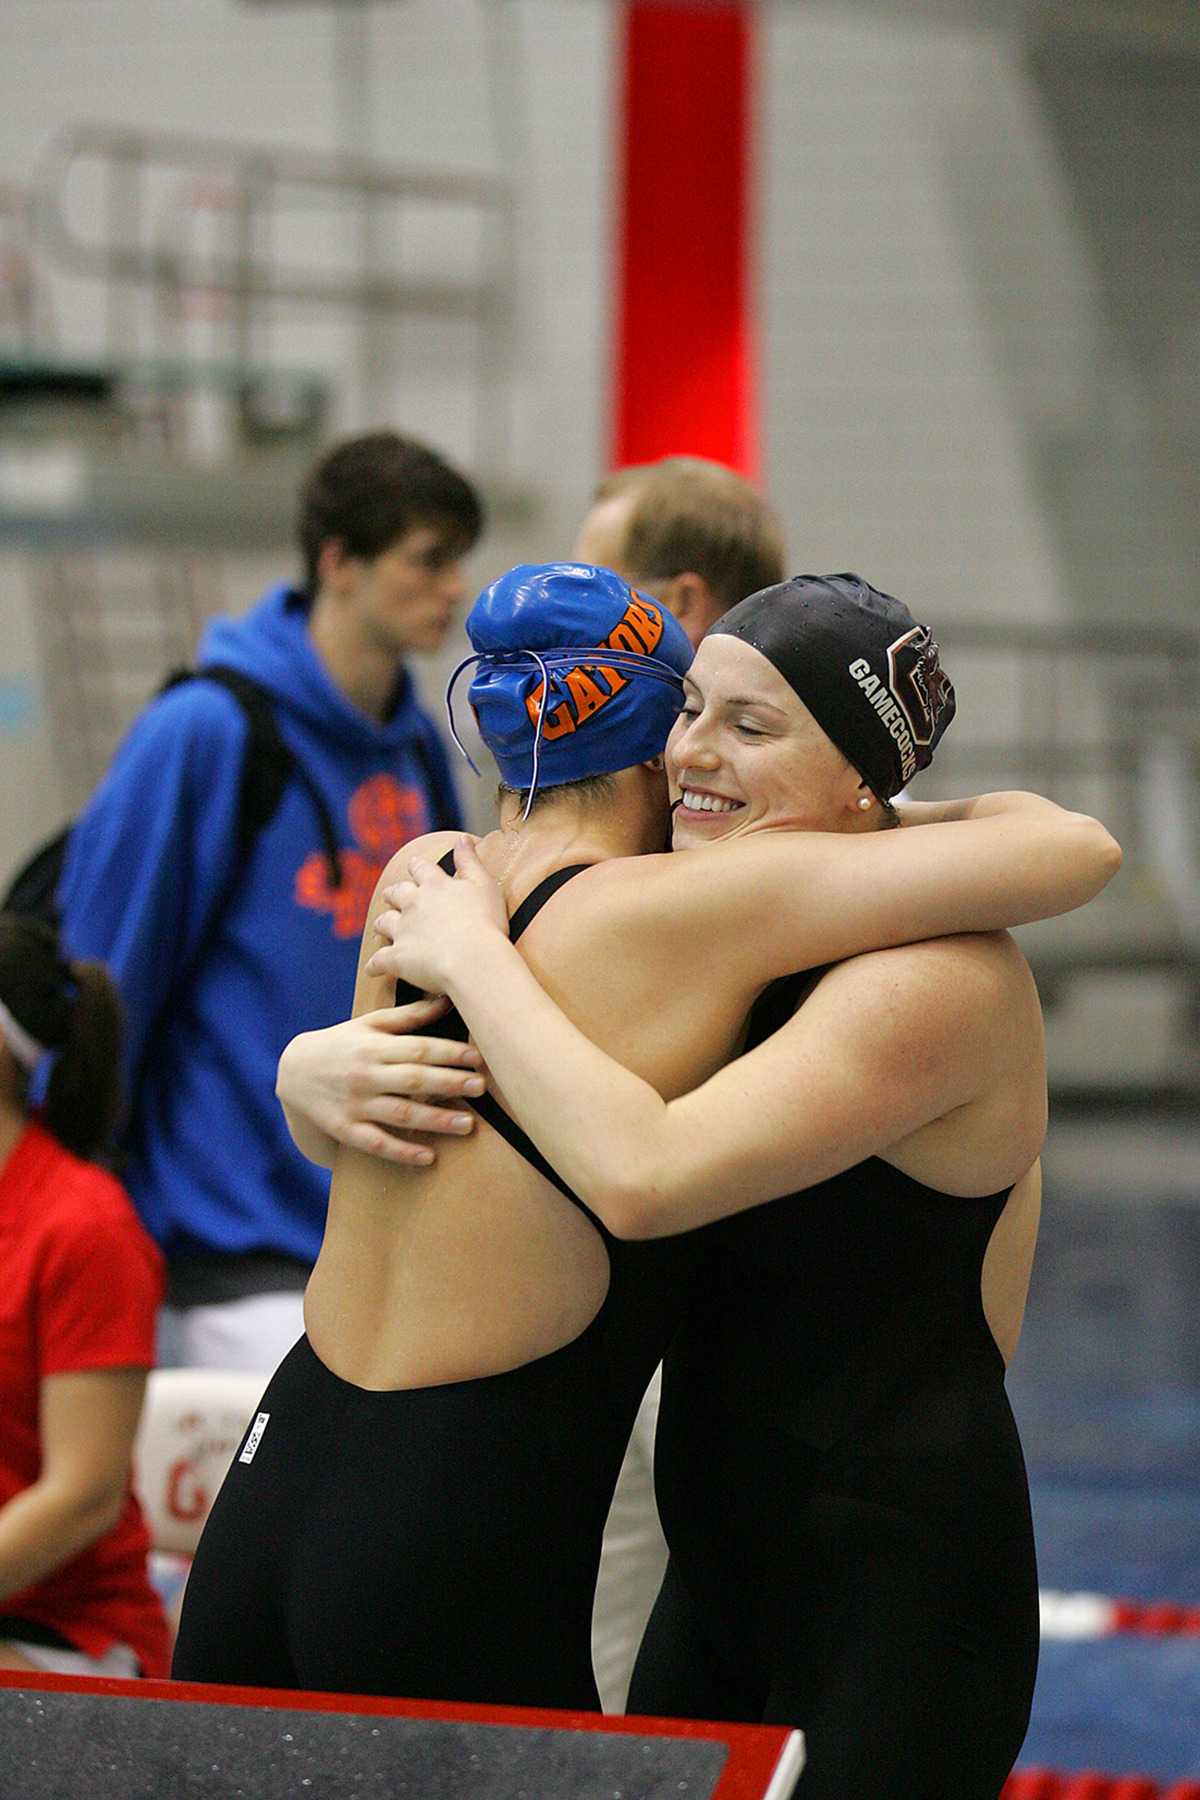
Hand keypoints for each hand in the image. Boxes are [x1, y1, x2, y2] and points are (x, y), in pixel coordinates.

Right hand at [276, 999, 486, 1165]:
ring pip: (400, 1114)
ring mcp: (355, 1104)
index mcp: (373, 1046)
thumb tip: (446, 999)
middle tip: (481, 1087)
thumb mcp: (368, 1024)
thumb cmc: (341, 1044)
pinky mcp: (345, 1129)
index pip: (417, 1048)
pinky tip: (428, 1157)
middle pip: (413, 1080)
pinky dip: (402, 1151)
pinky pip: (376, 1144)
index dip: (449, 1053)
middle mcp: (365, 1075)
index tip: (478, 1057)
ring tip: (468, 1124)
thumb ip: (407, 1016)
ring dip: (435, 1120)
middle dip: (450, 1083)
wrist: (293, 1071)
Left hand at [365, 835, 509, 991]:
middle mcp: (413, 903)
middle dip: (393, 894)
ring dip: (381, 924)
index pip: (420, 868)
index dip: (416, 866)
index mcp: (435, 885)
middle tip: (392, 896)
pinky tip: (372, 969)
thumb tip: (462, 838)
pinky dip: (374, 965)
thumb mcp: (485, 885)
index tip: (414, 865)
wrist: (474, 959)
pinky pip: (378, 961)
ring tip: (380, 927)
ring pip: (382, 922)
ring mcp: (402, 930)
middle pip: (396, 893)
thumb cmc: (486, 923)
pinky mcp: (396, 957)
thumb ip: (470, 860)